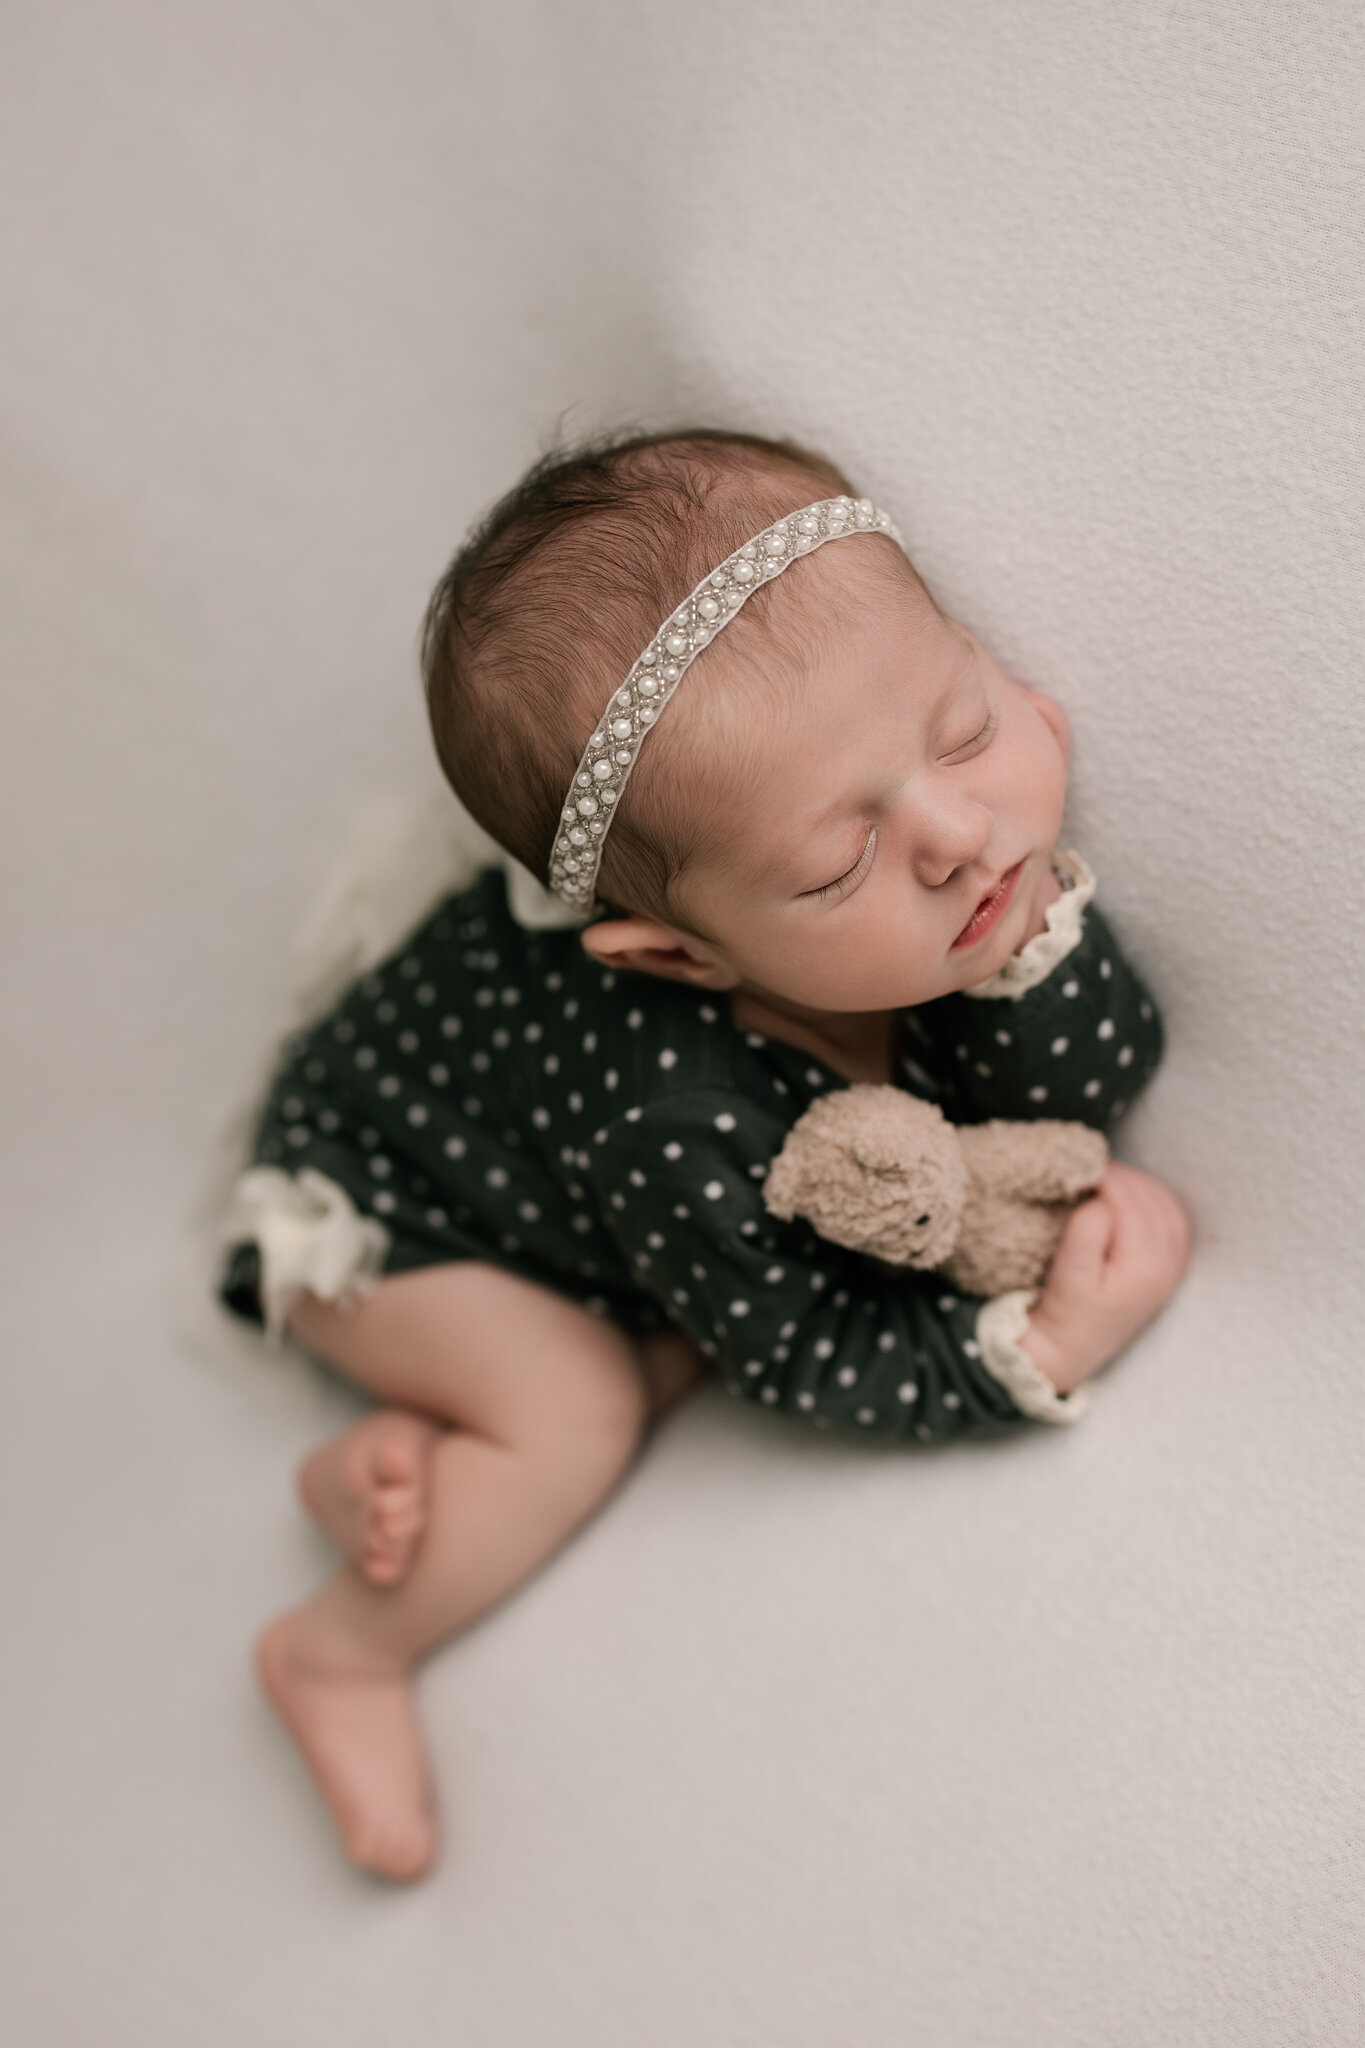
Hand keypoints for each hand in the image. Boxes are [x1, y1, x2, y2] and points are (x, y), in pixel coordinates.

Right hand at [1021, 1162, 1191, 1394]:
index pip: (1133, 1204)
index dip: (1108, 1178)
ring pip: (1170, 1210)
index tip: (1083, 1165)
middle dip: (1126, 1178)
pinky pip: (1176, 1225)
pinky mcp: (1167, 1272)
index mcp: (1143, 1268)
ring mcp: (1171, 1270)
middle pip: (1155, 1203)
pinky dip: (1158, 1203)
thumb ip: (1086, 1231)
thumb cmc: (1065, 1314)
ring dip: (1143, 1187)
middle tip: (1094, 1167)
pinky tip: (1135, 1196)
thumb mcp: (1068, 1274)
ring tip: (1111, 1178)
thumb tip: (1101, 1198)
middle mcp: (1166, 1267)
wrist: (1070, 1353)